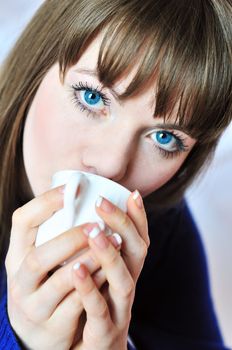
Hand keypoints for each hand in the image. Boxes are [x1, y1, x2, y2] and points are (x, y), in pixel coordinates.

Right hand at [5, 186, 119, 349]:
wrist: (35, 334)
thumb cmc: (43, 283)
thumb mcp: (37, 259)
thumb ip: (49, 234)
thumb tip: (76, 191)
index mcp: (16, 256)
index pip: (22, 222)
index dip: (45, 203)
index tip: (71, 189)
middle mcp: (20, 281)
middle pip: (39, 257)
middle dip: (71, 239)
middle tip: (96, 225)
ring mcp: (34, 306)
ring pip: (61, 281)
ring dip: (89, 260)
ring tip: (113, 242)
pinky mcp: (53, 326)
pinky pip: (77, 303)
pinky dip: (95, 284)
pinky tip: (110, 270)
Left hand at [71, 191, 148, 349]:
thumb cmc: (96, 304)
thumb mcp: (100, 274)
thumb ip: (97, 250)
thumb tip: (86, 214)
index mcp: (127, 271)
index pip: (139, 239)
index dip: (139, 217)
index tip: (133, 193)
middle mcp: (128, 285)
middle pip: (136, 253)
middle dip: (122, 225)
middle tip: (102, 202)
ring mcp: (119, 309)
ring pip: (123, 280)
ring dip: (109, 255)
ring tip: (94, 232)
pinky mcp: (105, 331)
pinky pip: (99, 310)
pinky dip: (90, 288)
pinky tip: (76, 269)